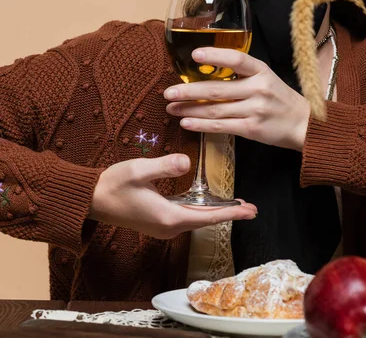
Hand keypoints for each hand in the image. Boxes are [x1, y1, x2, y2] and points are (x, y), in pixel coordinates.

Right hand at [88, 154, 256, 238]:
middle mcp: (168, 227)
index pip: (207, 217)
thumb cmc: (113, 184)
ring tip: (234, 206)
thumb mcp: (139, 170)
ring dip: (215, 213)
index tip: (250, 211)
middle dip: (228, 214)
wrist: (91, 199)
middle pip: (205, 221)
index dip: (231, 213)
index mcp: (168, 216)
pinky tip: (206, 204)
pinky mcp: (157, 222)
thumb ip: (164, 166)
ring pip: (196, 220)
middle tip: (250, 208)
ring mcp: (162, 226)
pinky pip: (185, 217)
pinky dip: (200, 211)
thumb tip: (186, 162)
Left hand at [165, 48, 310, 150]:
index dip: (215, 56)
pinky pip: (222, 127)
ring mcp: (255, 110)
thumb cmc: (279, 98)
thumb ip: (241, 74)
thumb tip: (205, 71)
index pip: (237, 60)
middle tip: (168, 92)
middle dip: (189, 91)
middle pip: (218, 89)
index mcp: (262, 71)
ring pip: (216, 110)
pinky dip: (202, 125)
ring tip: (171, 108)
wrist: (303, 124)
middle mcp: (259, 89)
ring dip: (190, 109)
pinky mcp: (252, 129)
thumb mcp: (265, 78)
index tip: (195, 55)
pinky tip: (187, 122)